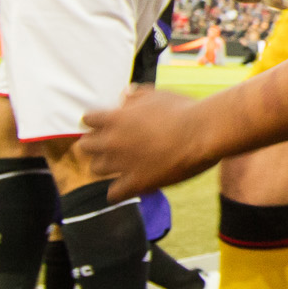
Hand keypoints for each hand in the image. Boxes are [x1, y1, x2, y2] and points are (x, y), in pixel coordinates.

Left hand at [77, 85, 223, 200]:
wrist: (202, 133)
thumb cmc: (183, 110)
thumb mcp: (157, 95)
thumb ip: (136, 95)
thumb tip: (124, 94)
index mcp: (114, 117)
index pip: (87, 120)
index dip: (96, 122)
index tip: (105, 124)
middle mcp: (112, 141)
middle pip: (85, 146)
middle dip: (95, 145)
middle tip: (109, 145)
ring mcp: (122, 164)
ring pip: (96, 169)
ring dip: (105, 166)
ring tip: (118, 165)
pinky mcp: (136, 183)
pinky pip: (114, 194)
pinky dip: (118, 191)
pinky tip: (126, 187)